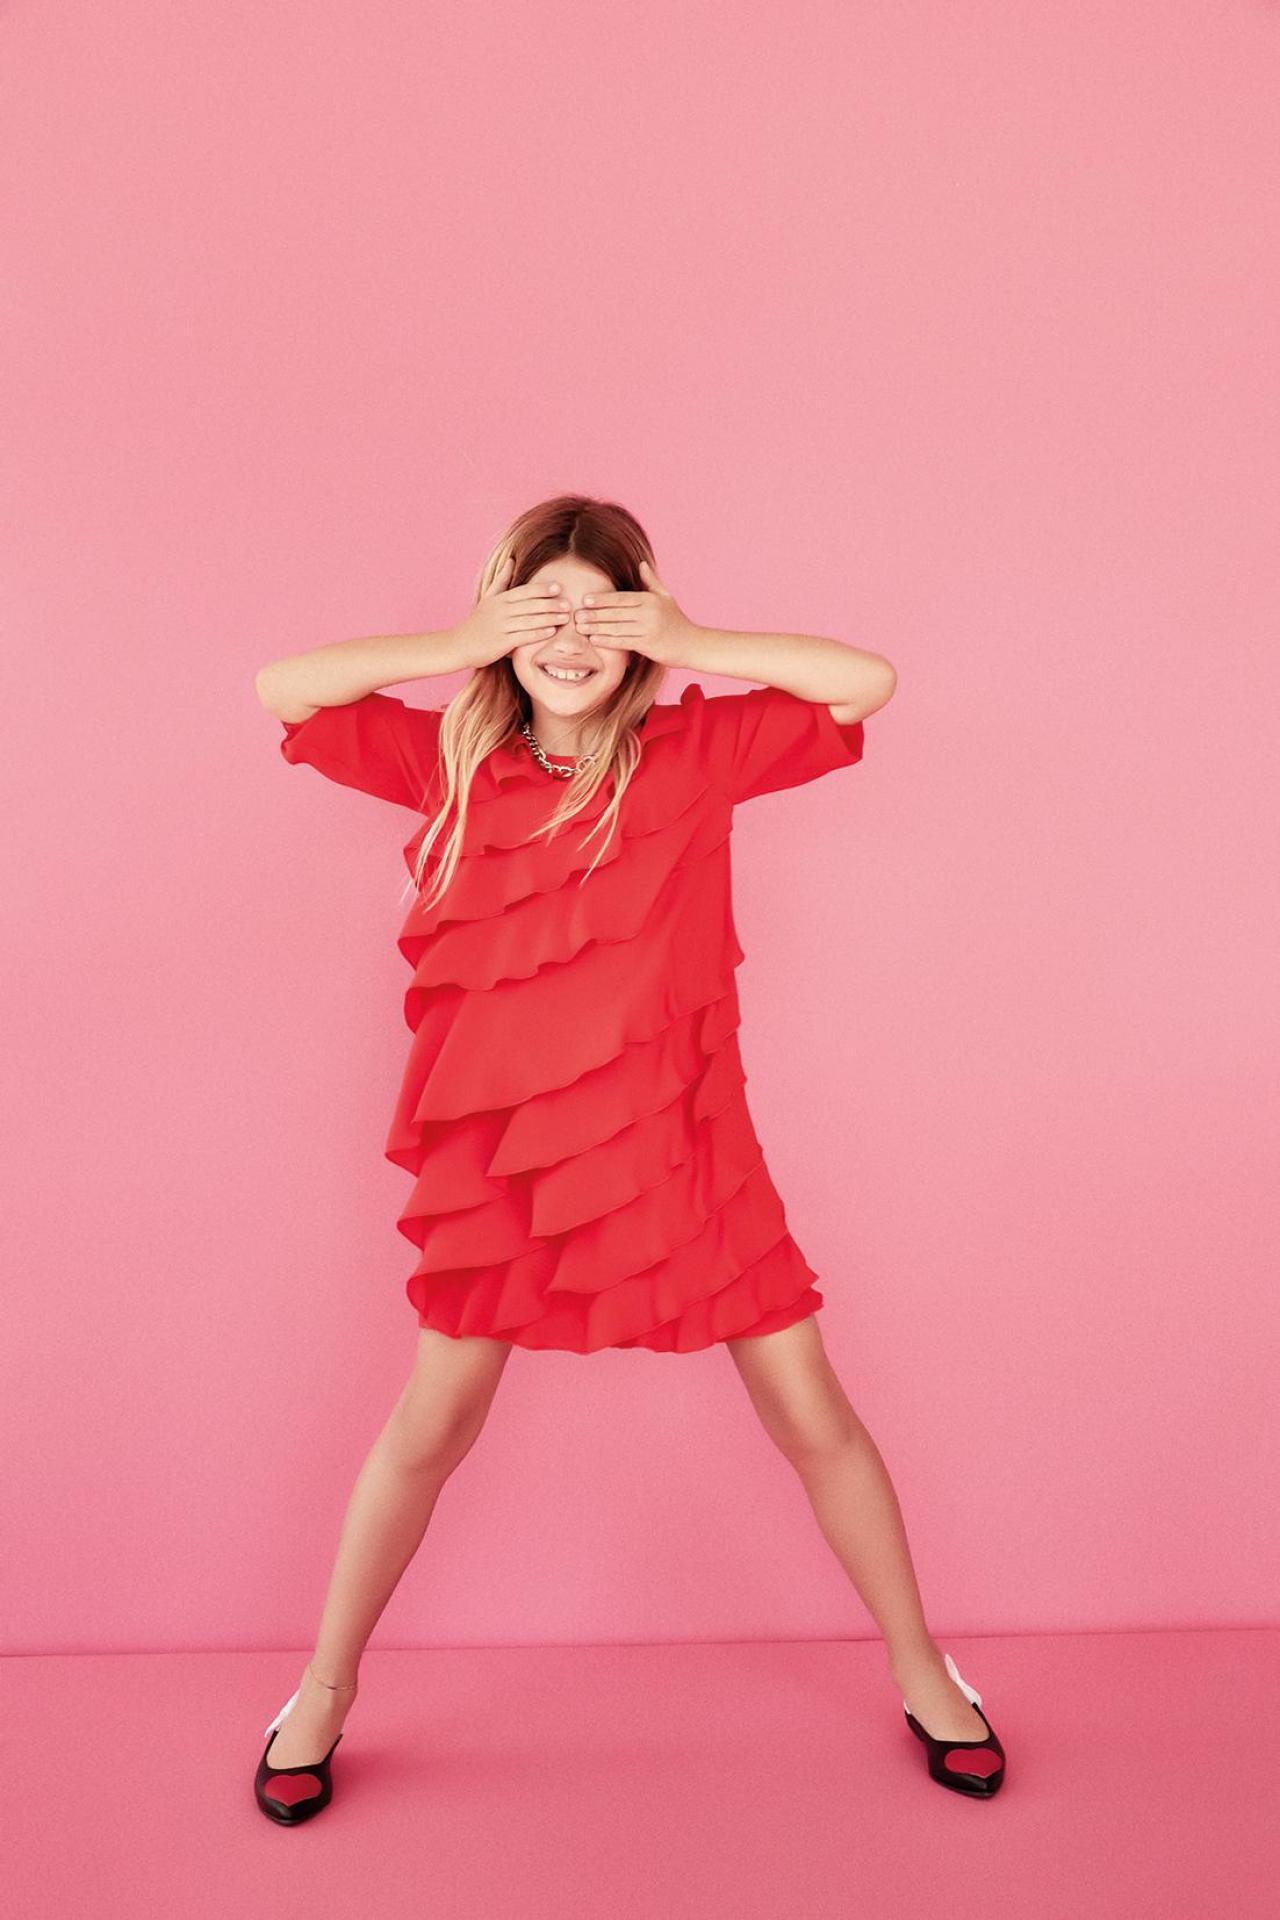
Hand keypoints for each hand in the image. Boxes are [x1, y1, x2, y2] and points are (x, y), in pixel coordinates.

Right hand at [450, 555, 572, 668]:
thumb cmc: (477, 622)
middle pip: (530, 605)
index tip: (558, 588)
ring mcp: (501, 626)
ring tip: (565, 618)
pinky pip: (523, 636)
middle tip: (569, 604)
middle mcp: (501, 611)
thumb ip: (502, 580)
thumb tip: (511, 559)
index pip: (524, 591)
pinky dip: (538, 634)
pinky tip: (551, 632)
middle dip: (551, 604)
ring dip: (549, 618)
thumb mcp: (488, 598)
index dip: (542, 589)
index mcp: (499, 599)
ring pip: (529, 620)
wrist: (459, 644)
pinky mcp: (501, 643)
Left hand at [572, 559, 695, 666]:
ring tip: (580, 627)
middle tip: (576, 615)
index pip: (621, 598)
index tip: (585, 599)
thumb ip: (651, 581)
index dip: (602, 598)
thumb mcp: (666, 597)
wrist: (692, 644)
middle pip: (615, 612)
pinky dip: (607, 640)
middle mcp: (648, 612)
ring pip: (616, 627)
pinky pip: (623, 641)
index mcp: (650, 599)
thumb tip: (642, 564)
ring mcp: (648, 629)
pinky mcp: (648, 645)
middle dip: (594, 614)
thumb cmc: (677, 620)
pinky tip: (594, 639)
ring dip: (596, 627)